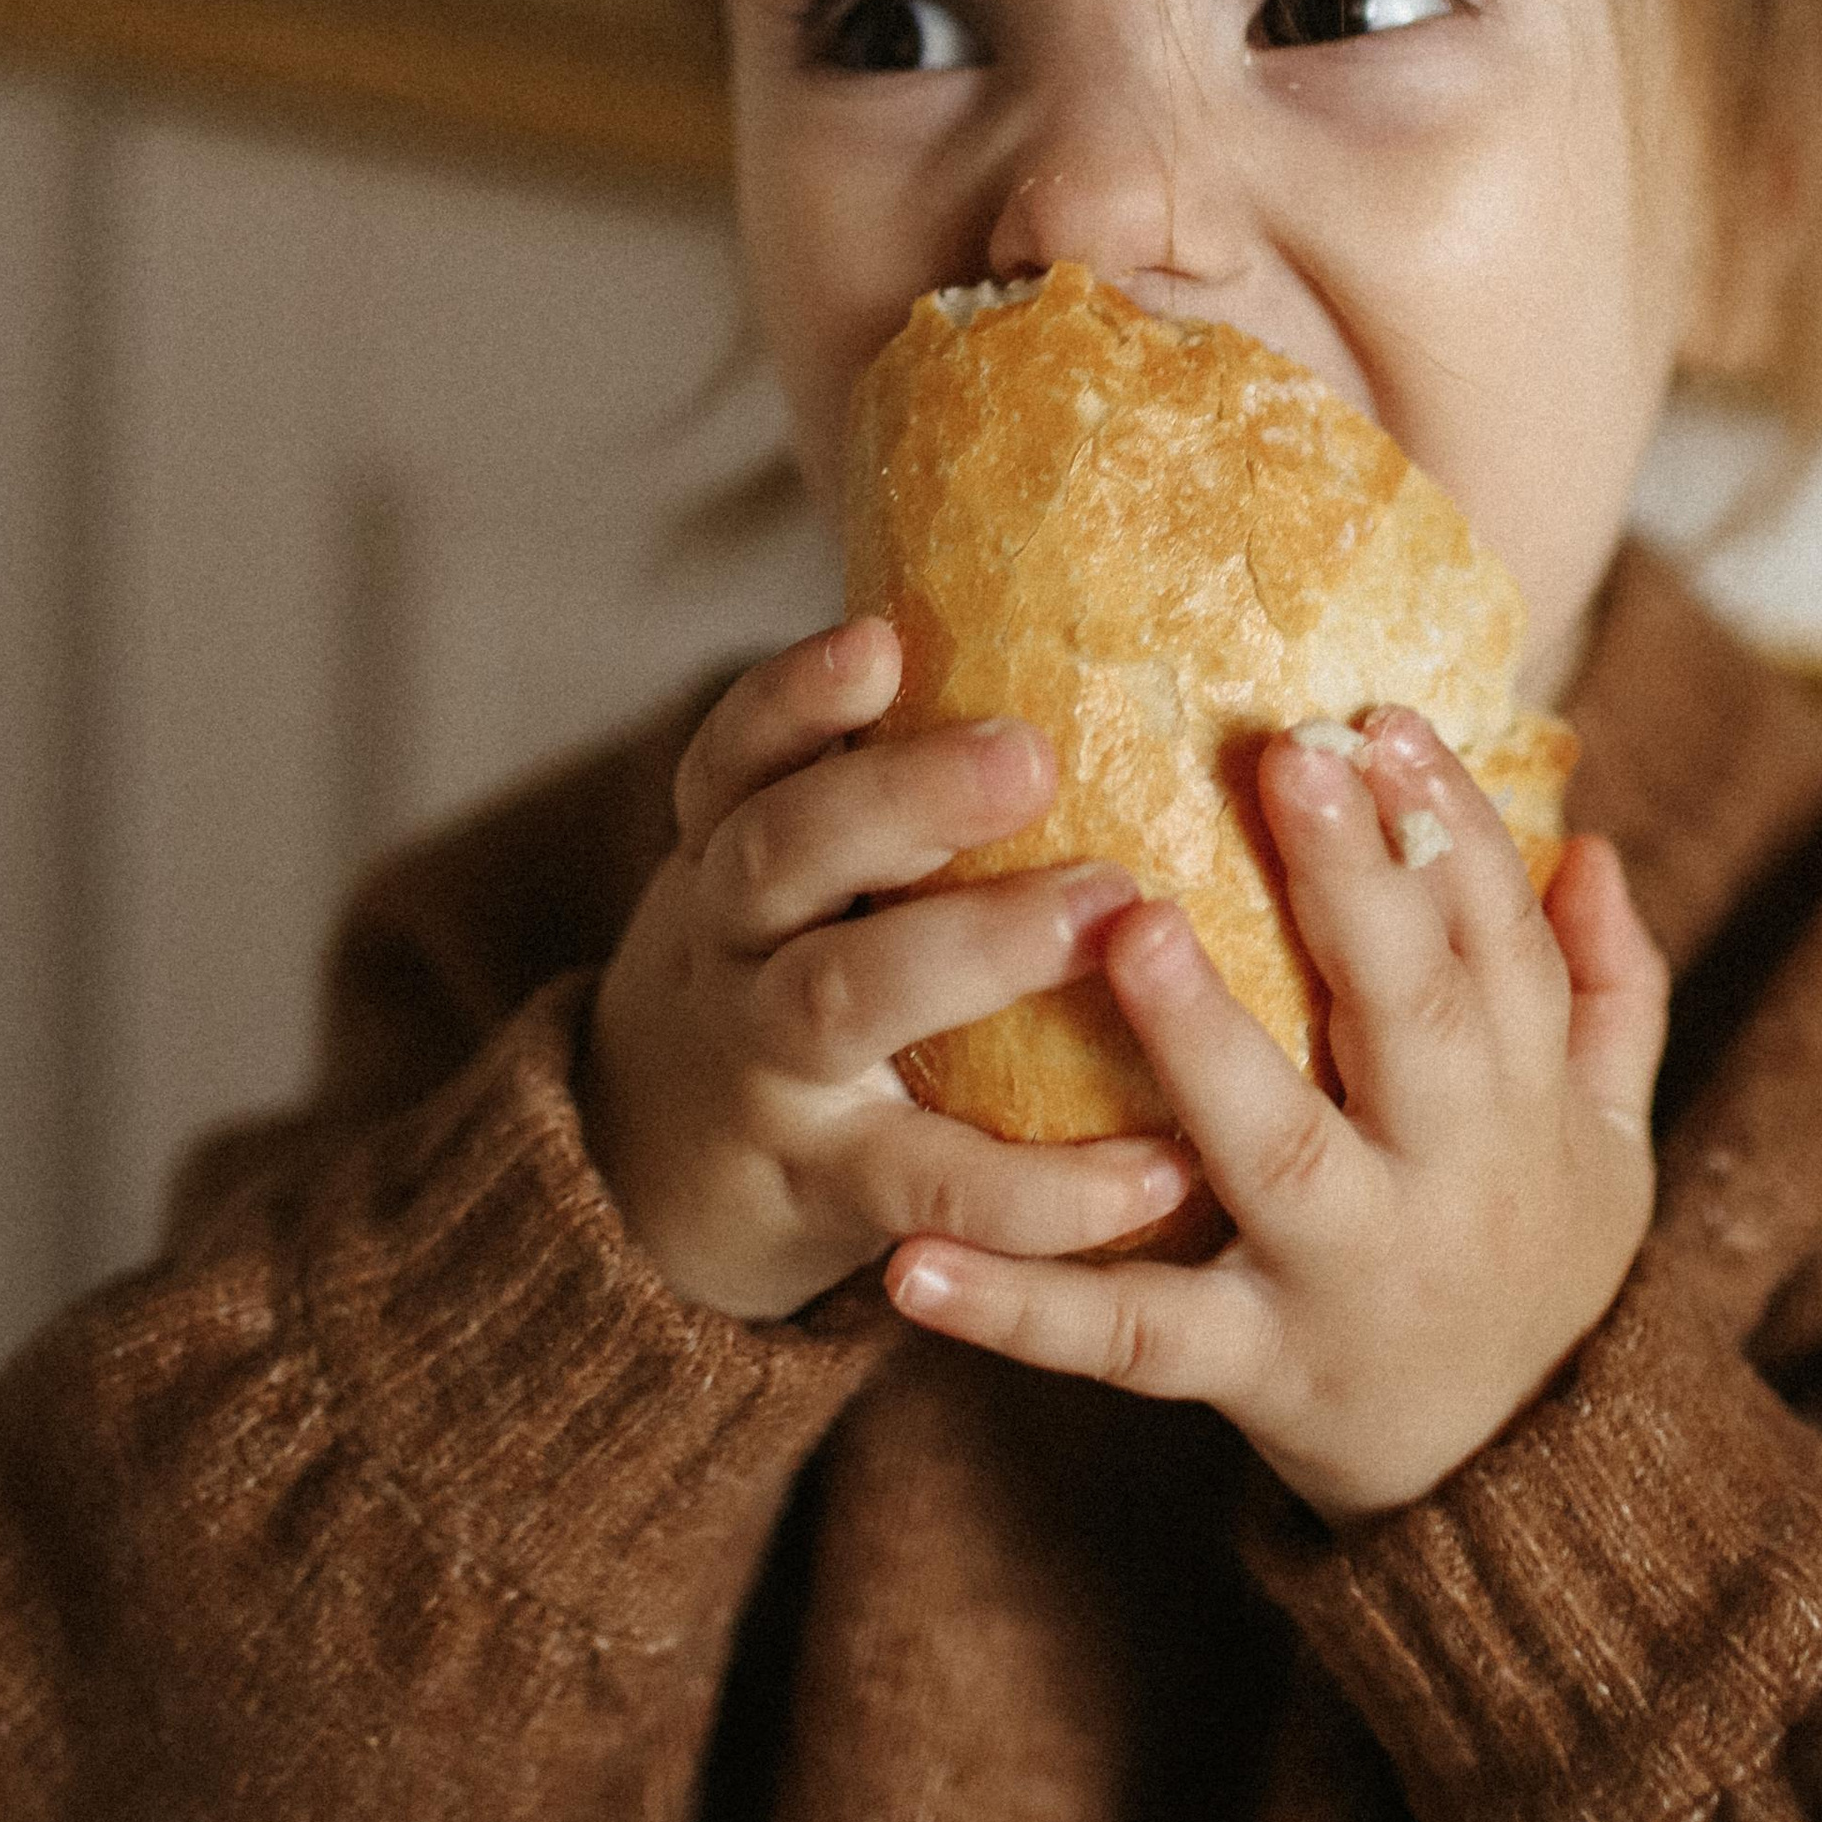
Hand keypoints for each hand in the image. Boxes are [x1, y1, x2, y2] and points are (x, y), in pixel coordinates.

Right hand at [583, 619, 1194, 1320]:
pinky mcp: (824, 1188)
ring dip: (969, 950)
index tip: (882, 642)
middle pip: (778, 852)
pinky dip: (1040, 1186)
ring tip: (1106, 913)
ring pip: (837, 999)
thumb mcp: (800, 876)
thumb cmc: (795, 977)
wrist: (663, 1183)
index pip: (740, 749)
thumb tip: (1083, 633)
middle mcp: (730, 945)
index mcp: (732, 847)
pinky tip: (1158, 1169)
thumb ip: (896, 788)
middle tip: (1033, 756)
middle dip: (900, 798)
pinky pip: (929, 1181)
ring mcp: (765, 1069)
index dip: (800, 695)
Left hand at [881, 708, 1664, 1518]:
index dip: (1447, 825)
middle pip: (1413, 1011)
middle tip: (1286, 753)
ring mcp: (1344, 1273)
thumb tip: (1596, 846)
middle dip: (1356, 885)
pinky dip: (1021, 1309)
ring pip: (1278, 1151)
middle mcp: (1445, 1173)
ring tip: (1124, 932)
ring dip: (1205, 1041)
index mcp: (1519, 1099)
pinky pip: (1130, 1336)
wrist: (1522, 1489)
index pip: (1495, 934)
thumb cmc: (1533, 1265)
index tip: (1378, 717)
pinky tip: (913, 1261)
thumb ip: (1608, 996)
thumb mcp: (1611, 1140)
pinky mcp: (1252, 1370)